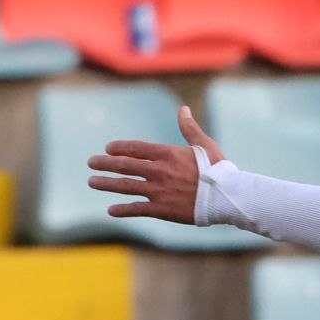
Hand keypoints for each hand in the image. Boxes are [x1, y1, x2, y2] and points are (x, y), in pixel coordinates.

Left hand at [86, 107, 224, 224]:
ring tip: (92, 182)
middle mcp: (159, 171)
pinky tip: (111, 210)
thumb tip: (183, 109)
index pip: (136, 148)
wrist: (228, 197)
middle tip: (91, 163)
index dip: (119, 148)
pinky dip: (123, 210)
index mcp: (168, 154)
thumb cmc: (219, 170)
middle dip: (105, 163)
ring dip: (106, 183)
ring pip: (125, 186)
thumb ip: (190, 128)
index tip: (108, 149)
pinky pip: (137, 209)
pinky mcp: (162, 209)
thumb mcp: (205, 145)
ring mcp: (159, 191)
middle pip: (124, 165)